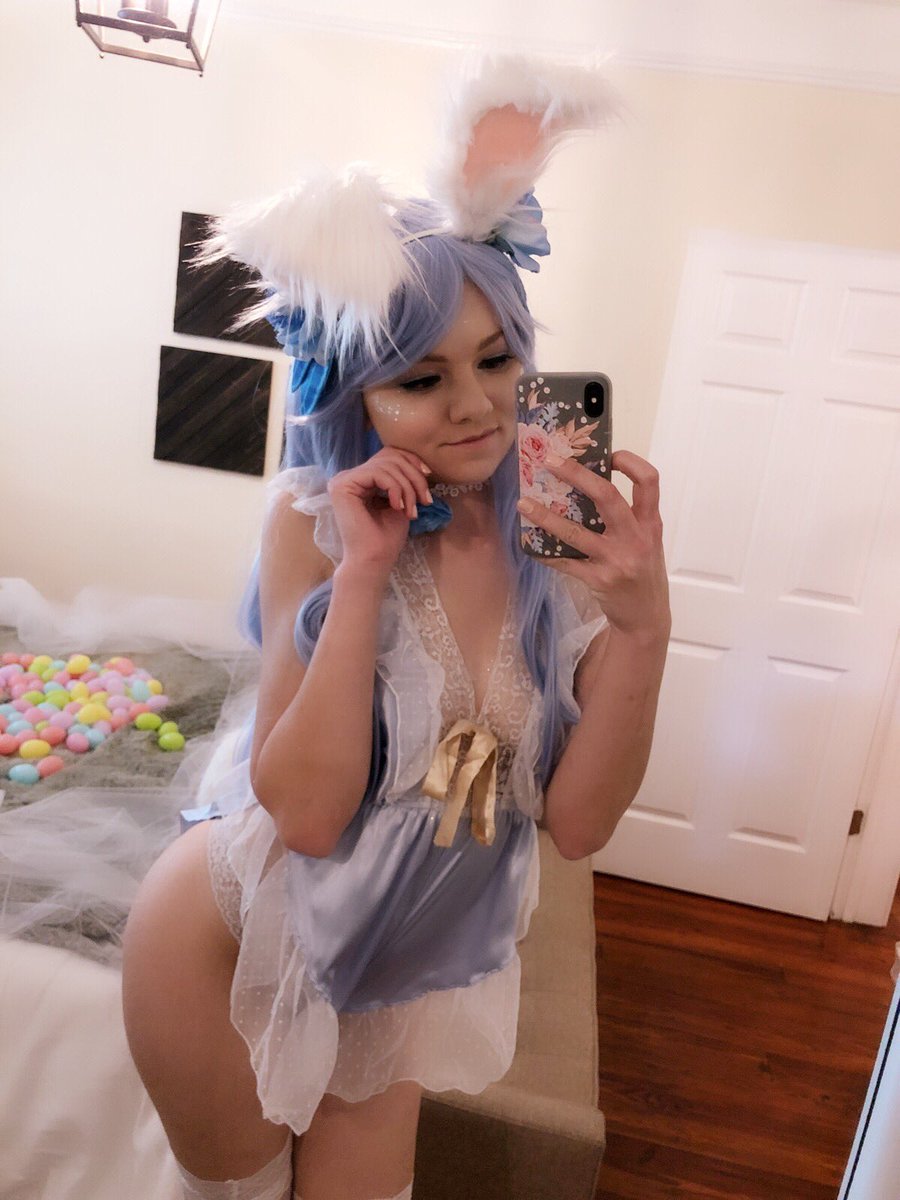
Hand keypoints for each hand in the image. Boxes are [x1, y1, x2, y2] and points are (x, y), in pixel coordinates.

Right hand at [327, 447, 432, 577]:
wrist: (374, 560)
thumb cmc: (387, 538)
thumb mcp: (401, 500)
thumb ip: (403, 479)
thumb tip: (420, 464)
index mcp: (362, 479)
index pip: (389, 455)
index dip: (412, 462)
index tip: (428, 480)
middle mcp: (349, 477)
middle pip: (389, 456)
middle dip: (413, 477)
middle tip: (424, 501)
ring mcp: (343, 480)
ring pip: (386, 465)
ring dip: (407, 488)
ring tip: (411, 510)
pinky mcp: (342, 486)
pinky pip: (377, 473)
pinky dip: (395, 488)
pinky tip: (397, 507)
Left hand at [516, 450, 670, 641]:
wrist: (647, 618)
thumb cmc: (643, 573)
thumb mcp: (647, 541)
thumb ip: (629, 517)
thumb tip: (589, 484)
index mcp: (650, 523)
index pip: (649, 481)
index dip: (630, 462)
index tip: (609, 454)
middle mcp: (636, 538)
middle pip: (608, 496)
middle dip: (576, 474)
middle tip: (551, 461)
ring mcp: (617, 560)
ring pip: (576, 532)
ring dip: (546, 516)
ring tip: (523, 503)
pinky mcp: (599, 580)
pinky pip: (564, 562)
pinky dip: (544, 552)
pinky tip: (529, 544)